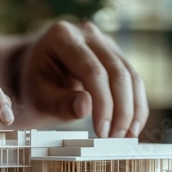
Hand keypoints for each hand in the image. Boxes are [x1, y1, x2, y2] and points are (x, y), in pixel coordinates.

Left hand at [20, 21, 147, 136]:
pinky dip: (136, 105)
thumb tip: (86, 107)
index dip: (102, 102)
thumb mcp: (37, 95)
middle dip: (121, 109)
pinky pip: (134, 80)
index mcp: (63, 36)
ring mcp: (105, 42)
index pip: (92, 71)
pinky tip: (132, 127)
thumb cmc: (35, 82)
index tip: (102, 131)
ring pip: (131, 76)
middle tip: (116, 138)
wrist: (37, 68)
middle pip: (117, 71)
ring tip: (126, 137)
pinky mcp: (116, 55)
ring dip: (132, 109)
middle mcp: (88, 33)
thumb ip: (59, 102)